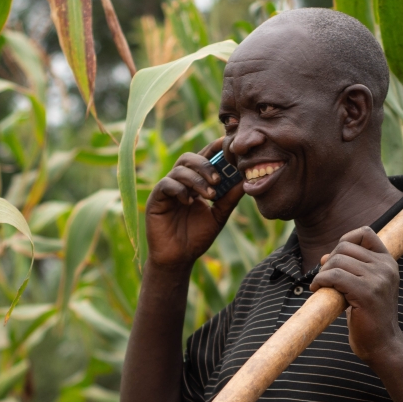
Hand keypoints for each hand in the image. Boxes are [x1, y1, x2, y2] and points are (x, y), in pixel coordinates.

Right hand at [144, 138, 244, 270]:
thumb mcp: (219, 216)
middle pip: (189, 158)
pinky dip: (180, 189)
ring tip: (210, 195)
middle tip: (218, 180)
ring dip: (196, 179)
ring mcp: (167, 189)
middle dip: (205, 165)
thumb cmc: (197, 236)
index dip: (213, 149)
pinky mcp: (156, 199)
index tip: (226, 144)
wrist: (179, 257)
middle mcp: (180, 182)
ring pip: (179, 170)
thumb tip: (246, 180)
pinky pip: (166, 184)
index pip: (204, 159)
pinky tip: (189, 202)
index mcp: (195, 183)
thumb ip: (230, 198)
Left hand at [310, 227, 402, 365]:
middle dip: (329, 261)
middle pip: (345, 247)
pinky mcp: (366, 293)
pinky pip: (335, 276)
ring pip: (337, 260)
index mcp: (388, 263)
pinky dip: (321, 280)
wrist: (383, 346)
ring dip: (323, 273)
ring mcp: (378, 279)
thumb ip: (350, 270)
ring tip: (321, 286)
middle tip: (325, 280)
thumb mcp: (364, 288)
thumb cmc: (370, 319)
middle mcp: (385, 267)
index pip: (365, 233)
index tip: (336, 260)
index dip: (345, 241)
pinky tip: (317, 289)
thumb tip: (325, 256)